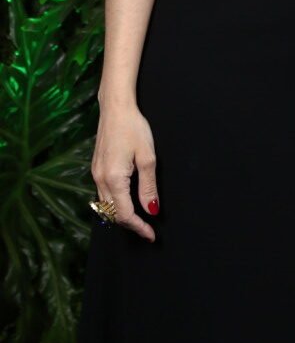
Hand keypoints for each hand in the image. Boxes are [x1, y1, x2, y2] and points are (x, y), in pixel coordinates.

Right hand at [91, 104, 159, 241]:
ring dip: (121, 215)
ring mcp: (95, 174)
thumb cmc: (134, 128)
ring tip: (140, 218)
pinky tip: (127, 201)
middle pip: (113, 213)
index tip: (151, 235)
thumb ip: (148, 186)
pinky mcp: (96, 168)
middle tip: (148, 229)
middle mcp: (100, 180)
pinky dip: (115, 203)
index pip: (125, 214)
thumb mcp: (147, 157)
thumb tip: (152, 209)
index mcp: (113, 179)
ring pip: (106, 206)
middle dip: (130, 224)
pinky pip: (103, 194)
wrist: (115, 107)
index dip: (139, 227)